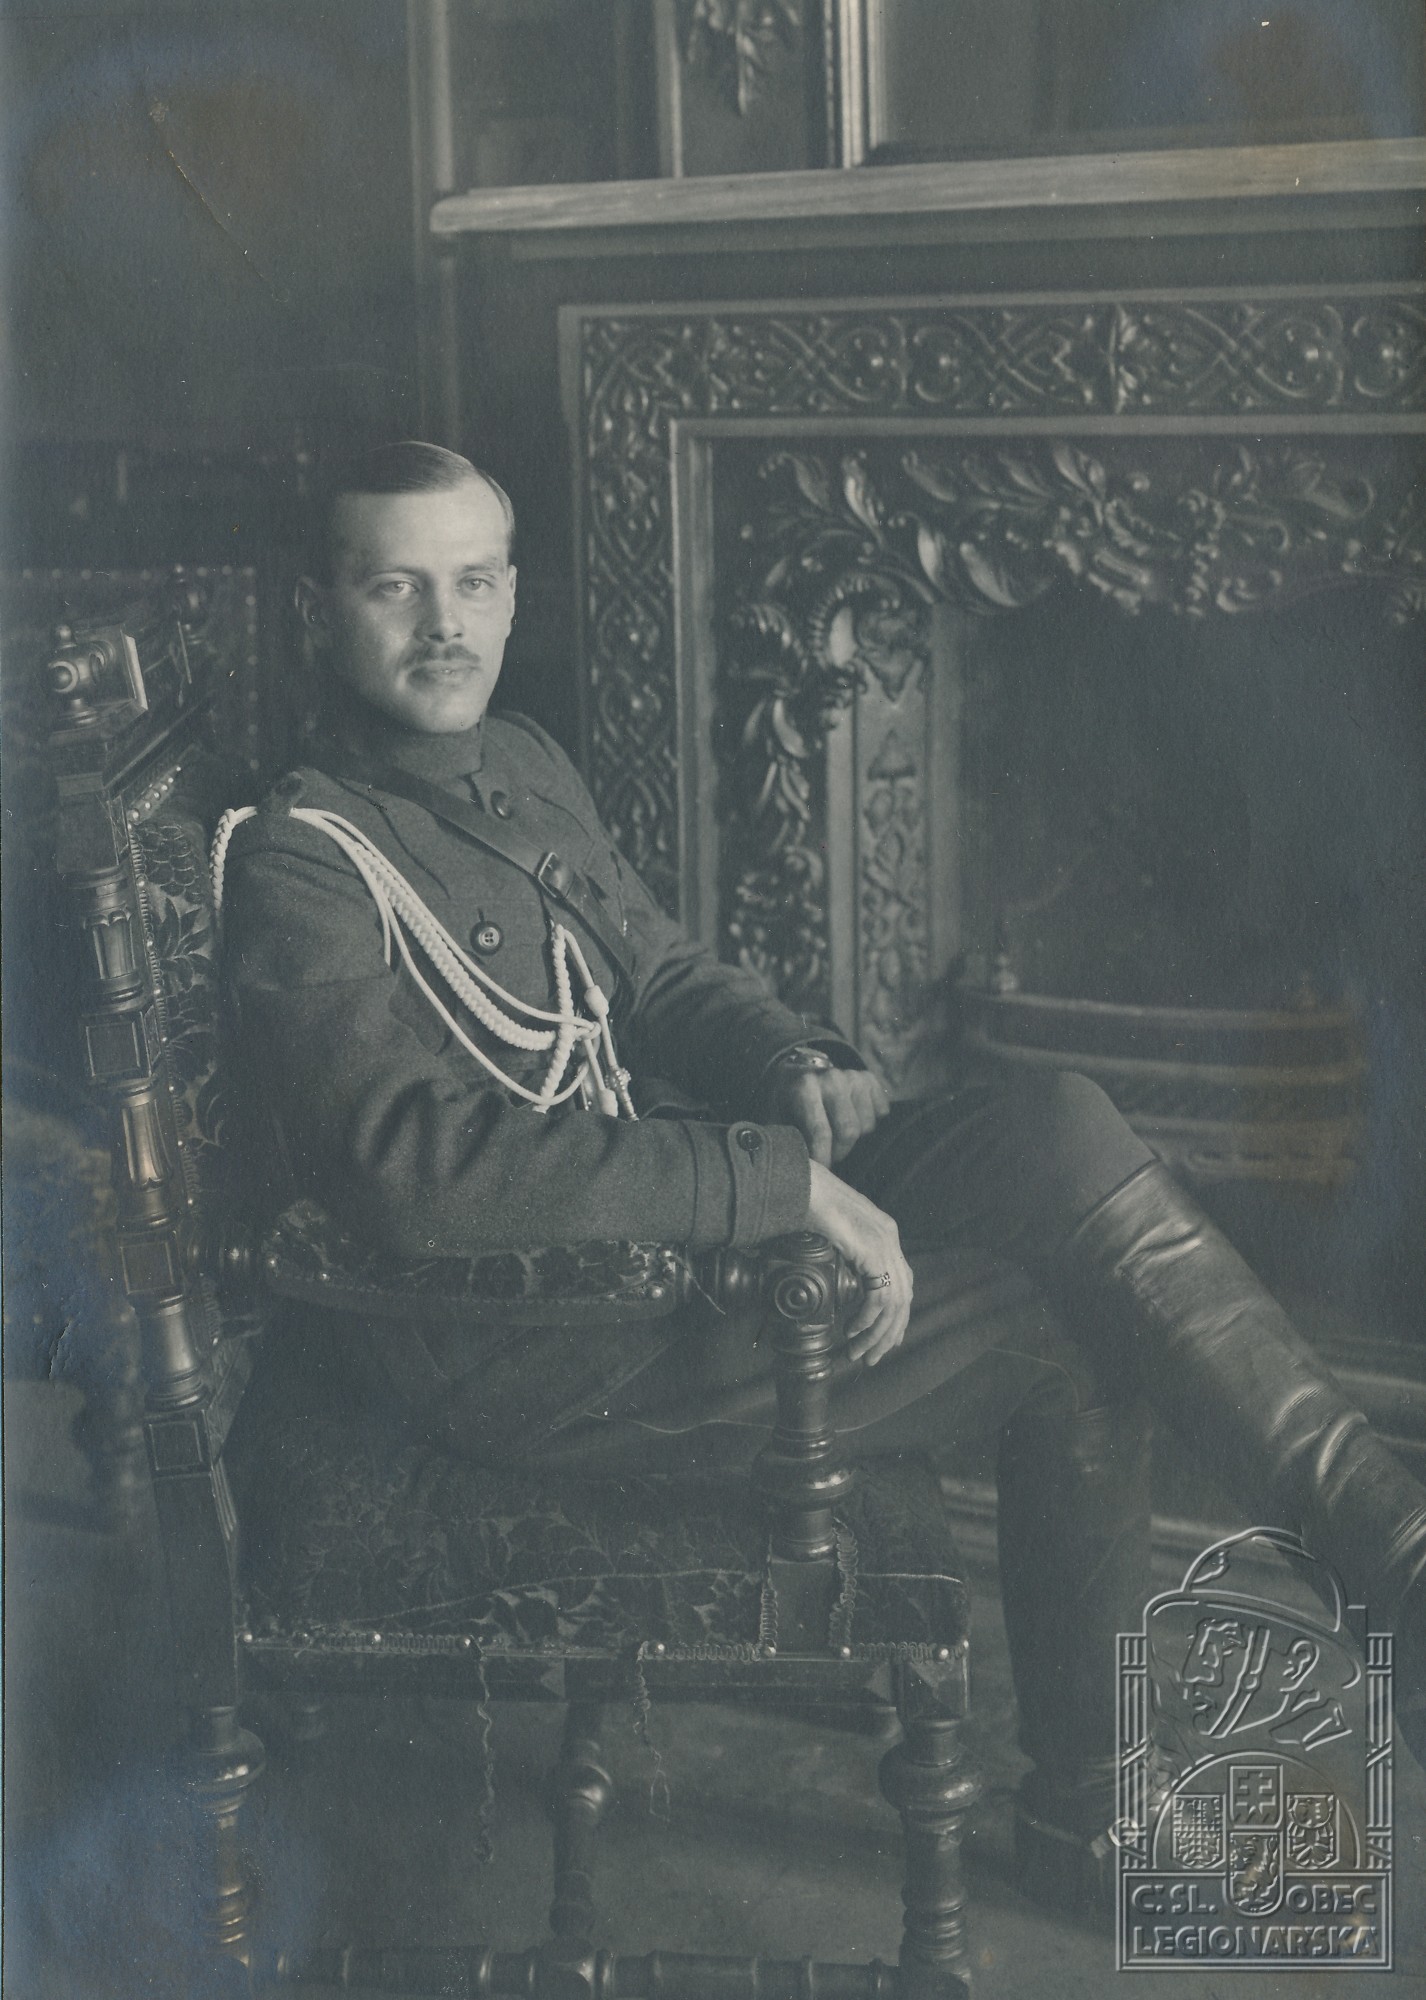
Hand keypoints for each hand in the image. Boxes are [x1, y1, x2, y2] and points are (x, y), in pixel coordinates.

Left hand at [764, 1063, 890, 1166]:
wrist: (798, 1071)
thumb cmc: (786, 1103)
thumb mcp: (776, 1118)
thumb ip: (785, 1141)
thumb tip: (797, 1169)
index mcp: (804, 1088)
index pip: (821, 1133)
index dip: (824, 1158)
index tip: (823, 1170)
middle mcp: (831, 1078)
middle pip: (849, 1131)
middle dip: (840, 1151)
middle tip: (830, 1155)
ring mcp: (853, 1076)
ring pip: (867, 1125)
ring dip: (855, 1138)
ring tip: (837, 1136)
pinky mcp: (868, 1078)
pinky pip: (881, 1112)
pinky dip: (869, 1121)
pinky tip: (852, 1118)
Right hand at [805, 1160, 912, 1366]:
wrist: (804, 1187)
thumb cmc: (809, 1205)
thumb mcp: (832, 1235)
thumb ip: (844, 1254)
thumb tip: (837, 1281)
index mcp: (885, 1233)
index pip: (904, 1283)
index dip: (896, 1316)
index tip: (884, 1340)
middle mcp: (891, 1239)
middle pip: (903, 1299)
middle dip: (888, 1333)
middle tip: (871, 1357)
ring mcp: (885, 1245)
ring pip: (893, 1305)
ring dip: (876, 1334)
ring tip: (857, 1352)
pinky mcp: (874, 1252)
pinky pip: (879, 1298)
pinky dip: (868, 1319)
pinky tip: (852, 1330)